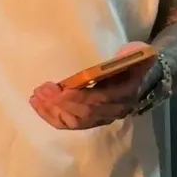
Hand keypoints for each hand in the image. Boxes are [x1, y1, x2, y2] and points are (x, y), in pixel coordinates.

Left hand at [29, 42, 159, 129]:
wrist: (140, 76)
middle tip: (41, 91)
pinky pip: (69, 123)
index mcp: (125, 93)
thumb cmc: (132, 61)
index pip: (99, 100)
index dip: (78, 97)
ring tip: (36, 98)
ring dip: (53, 111)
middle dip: (60, 103)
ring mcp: (102, 118)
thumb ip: (129, 55)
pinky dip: (52, 116)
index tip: (60, 89)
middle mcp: (114, 110)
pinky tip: (38, 106)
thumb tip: (126, 54)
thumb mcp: (136, 53)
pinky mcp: (90, 121)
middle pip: (84, 113)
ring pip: (74, 121)